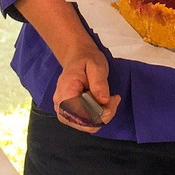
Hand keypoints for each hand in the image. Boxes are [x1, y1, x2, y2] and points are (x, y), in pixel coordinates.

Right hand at [15, 0, 120, 132]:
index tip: (111, 99)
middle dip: (100, 117)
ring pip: (84, 125)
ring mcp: (65, 108)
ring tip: (110, 99)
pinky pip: (85, 120)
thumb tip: (102, 99)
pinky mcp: (71, 109)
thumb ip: (98, 81)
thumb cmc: (85, 54)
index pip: (78, 116)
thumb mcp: (95, 63)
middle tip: (112, 100)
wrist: (75, 50)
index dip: (98, 114)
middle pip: (82, 125)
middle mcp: (61, 103)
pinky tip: (106, 101)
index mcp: (65, 91)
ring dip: (100, 117)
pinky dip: (97, 115)